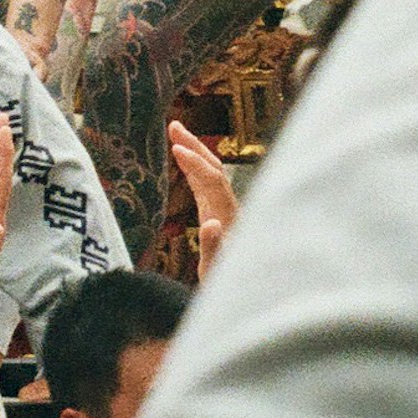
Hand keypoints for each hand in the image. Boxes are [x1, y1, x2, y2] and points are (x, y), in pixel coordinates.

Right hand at [167, 119, 239, 271]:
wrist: (243, 292)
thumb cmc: (226, 284)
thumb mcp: (216, 271)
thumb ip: (214, 248)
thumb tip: (211, 223)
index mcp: (228, 218)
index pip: (213, 181)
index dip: (196, 163)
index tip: (176, 148)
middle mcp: (228, 209)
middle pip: (213, 169)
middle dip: (194, 146)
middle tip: (173, 125)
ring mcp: (223, 210)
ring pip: (210, 174)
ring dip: (193, 152)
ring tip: (174, 134)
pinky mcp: (216, 215)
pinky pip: (205, 185)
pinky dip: (194, 169)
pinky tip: (183, 160)